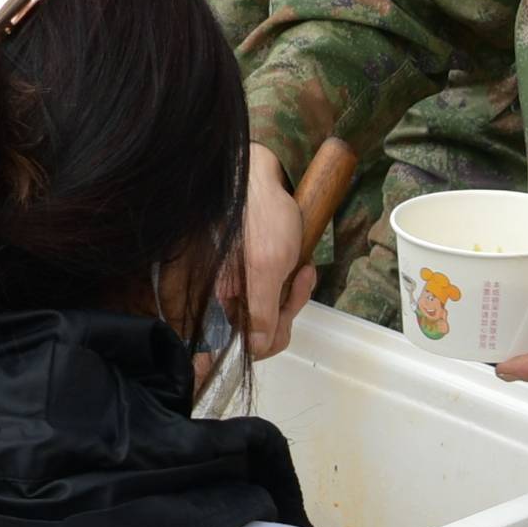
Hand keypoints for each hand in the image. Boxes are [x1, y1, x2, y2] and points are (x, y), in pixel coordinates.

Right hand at [232, 138, 312, 361]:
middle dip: (288, 308)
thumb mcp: (268, 268)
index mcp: (224, 300)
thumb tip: (256, 347)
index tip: (288, 313)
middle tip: (300, 281)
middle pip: (264, 328)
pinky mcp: (253, 274)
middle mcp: (228, 297)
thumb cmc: (263, 217)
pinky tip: (301, 265)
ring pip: (274, 311)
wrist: (261, 180)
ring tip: (304, 270)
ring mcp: (241, 286)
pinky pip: (276, 293)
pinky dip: (292, 283)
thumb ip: (260, 311)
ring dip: (293, 294)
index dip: (274, 335)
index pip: (249, 343)